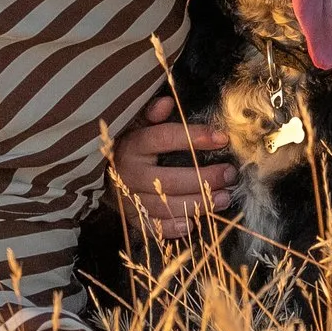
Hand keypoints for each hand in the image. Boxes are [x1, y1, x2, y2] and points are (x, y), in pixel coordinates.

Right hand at [105, 96, 238, 239]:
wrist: (101, 174)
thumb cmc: (129, 146)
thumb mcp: (136, 125)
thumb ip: (151, 114)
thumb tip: (167, 102)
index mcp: (132, 146)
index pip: (165, 138)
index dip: (195, 137)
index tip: (222, 137)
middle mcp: (129, 174)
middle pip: (169, 179)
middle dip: (204, 178)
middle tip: (229, 174)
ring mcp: (130, 199)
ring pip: (166, 205)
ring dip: (197, 204)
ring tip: (224, 198)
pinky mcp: (131, 218)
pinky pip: (153, 227)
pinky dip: (173, 227)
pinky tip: (193, 223)